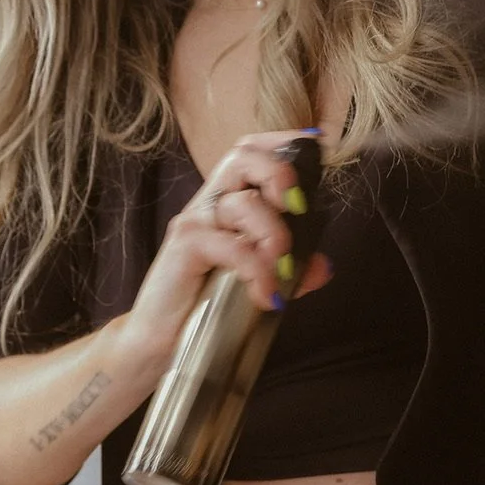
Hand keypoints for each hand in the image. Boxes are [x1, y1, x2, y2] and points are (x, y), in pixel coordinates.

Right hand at [124, 130, 330, 363]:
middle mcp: (210, 205)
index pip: (248, 152)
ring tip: (283, 270)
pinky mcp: (182, 248)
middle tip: (298, 206)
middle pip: (241, 158)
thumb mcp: (258, 283)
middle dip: (278, 172)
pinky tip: (267, 295)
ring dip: (273, 233)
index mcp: (228, 203)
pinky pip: (227, 245)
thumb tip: (323, 266)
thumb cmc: (206, 305)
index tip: (313, 144)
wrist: (161, 342)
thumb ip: (292, 271)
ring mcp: (194, 223)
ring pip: (241, 203)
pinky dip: (255, 269)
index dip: (280, 141)